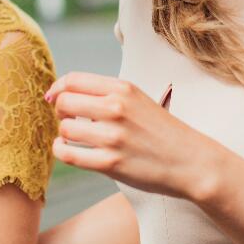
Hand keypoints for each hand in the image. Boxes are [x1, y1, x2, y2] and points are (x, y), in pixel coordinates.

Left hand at [46, 72, 221, 200]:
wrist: (190, 160)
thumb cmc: (160, 130)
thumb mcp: (137, 98)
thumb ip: (106, 93)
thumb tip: (66, 92)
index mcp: (122, 88)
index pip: (73, 79)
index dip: (57, 88)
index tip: (53, 98)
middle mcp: (116, 108)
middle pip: (64, 102)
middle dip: (59, 110)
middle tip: (67, 118)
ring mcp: (113, 136)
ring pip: (64, 128)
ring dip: (62, 133)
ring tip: (72, 136)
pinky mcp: (110, 163)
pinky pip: (69, 154)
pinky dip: (61, 150)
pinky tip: (67, 149)